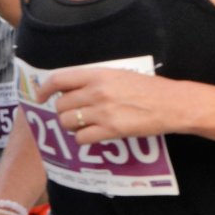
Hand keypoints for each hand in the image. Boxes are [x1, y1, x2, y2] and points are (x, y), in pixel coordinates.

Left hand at [39, 65, 180, 142]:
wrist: (173, 104)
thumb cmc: (150, 89)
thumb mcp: (120, 75)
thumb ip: (95, 81)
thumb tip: (72, 90)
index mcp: (98, 75)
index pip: (58, 80)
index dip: (43, 89)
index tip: (40, 97)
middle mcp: (96, 92)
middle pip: (61, 105)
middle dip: (64, 112)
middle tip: (75, 114)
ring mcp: (103, 112)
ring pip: (67, 122)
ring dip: (71, 126)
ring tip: (84, 125)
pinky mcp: (111, 130)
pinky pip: (82, 138)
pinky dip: (83, 139)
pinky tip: (93, 135)